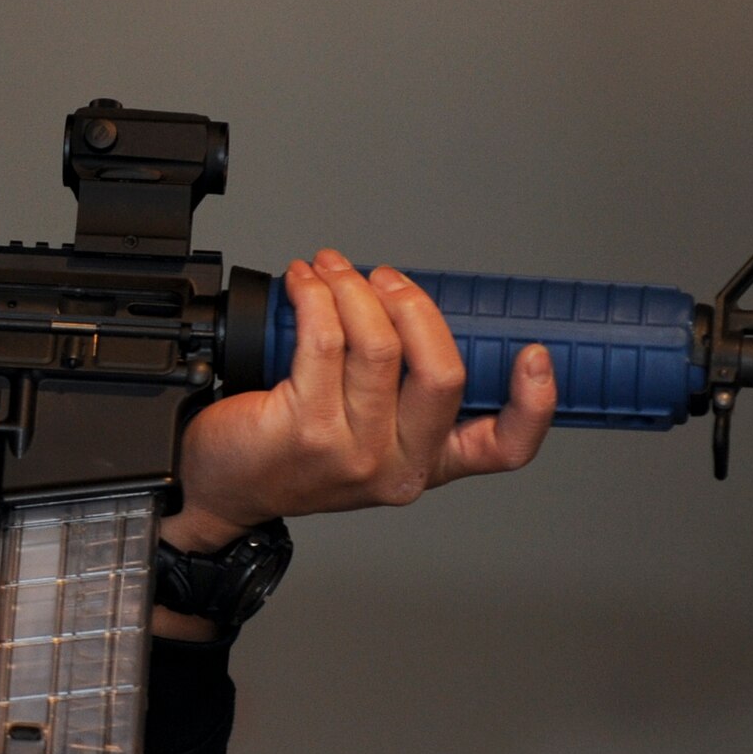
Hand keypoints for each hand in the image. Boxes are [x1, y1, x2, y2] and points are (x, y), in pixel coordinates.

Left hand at [173, 250, 556, 553]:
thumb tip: (409, 307)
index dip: (534, 403)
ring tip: (330, 269)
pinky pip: (324, 340)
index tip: (535, 355)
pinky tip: (303, 284)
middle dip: (414, 305)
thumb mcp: (361, 433)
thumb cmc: (286, 450)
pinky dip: (315, 296)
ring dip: (353, 288)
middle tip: (382, 277)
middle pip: (443, 372)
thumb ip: (398, 389)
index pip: (504, 449)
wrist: (218, 484)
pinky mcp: (305, 431)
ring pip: (378, 345)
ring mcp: (353, 454)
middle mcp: (397, 466)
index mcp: (426, 464)